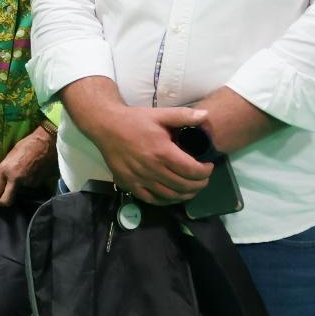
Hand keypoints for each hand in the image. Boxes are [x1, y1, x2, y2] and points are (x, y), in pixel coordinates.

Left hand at [0, 128, 55, 205]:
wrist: (46, 143)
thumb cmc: (26, 145)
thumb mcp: (9, 156)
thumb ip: (4, 169)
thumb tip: (1, 180)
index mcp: (5, 169)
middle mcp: (15, 179)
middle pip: (4, 201)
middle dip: (2, 201)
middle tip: (3, 197)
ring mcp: (27, 183)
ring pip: (17, 194)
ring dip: (17, 190)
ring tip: (21, 177)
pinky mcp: (37, 184)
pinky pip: (28, 188)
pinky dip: (27, 184)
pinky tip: (30, 174)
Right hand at [82, 103, 213, 204]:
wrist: (106, 126)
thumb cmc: (135, 120)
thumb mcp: (160, 114)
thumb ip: (184, 115)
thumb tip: (206, 115)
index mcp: (162, 151)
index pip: (192, 170)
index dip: (205, 172)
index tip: (208, 166)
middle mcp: (152, 168)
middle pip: (184, 186)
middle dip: (199, 184)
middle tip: (203, 178)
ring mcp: (140, 179)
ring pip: (170, 196)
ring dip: (186, 194)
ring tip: (192, 187)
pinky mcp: (129, 184)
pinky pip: (152, 199)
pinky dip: (167, 201)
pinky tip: (173, 195)